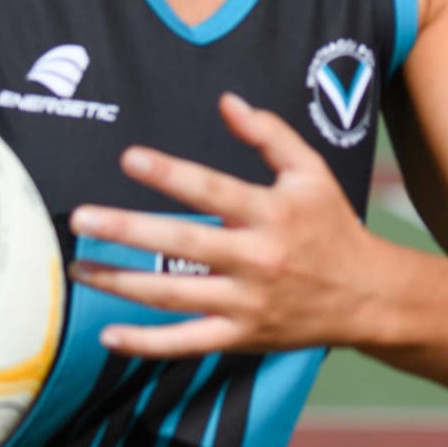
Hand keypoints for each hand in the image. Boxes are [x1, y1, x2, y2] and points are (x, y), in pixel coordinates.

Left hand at [66, 93, 385, 357]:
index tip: (130, 158)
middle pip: (182, 245)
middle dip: (128, 230)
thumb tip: (228, 102)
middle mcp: (256, 259)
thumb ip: (269, 134)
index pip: (212, 190)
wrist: (368, 296)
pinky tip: (109, 334)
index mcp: (272, 213)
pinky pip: (186, 345)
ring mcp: (246, 303)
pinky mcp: (241, 336)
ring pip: (173, 297)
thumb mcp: (311, 171)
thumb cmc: (332, 225)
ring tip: (79, 267)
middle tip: (82, 218)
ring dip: (121, 283)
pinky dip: (146, 343)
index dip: (170, 174)